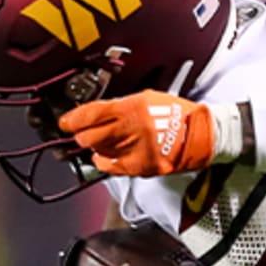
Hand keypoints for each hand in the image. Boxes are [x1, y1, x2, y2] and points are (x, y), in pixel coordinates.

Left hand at [59, 91, 215, 176]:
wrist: (200, 134)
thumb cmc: (176, 114)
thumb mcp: (146, 98)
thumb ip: (119, 105)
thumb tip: (94, 114)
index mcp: (133, 108)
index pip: (91, 114)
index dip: (72, 119)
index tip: (66, 122)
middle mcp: (131, 129)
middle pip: (88, 136)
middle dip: (81, 134)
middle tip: (82, 132)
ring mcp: (134, 150)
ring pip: (97, 151)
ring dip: (95, 146)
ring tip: (104, 140)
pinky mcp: (139, 167)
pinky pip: (109, 166)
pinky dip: (104, 160)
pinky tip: (109, 154)